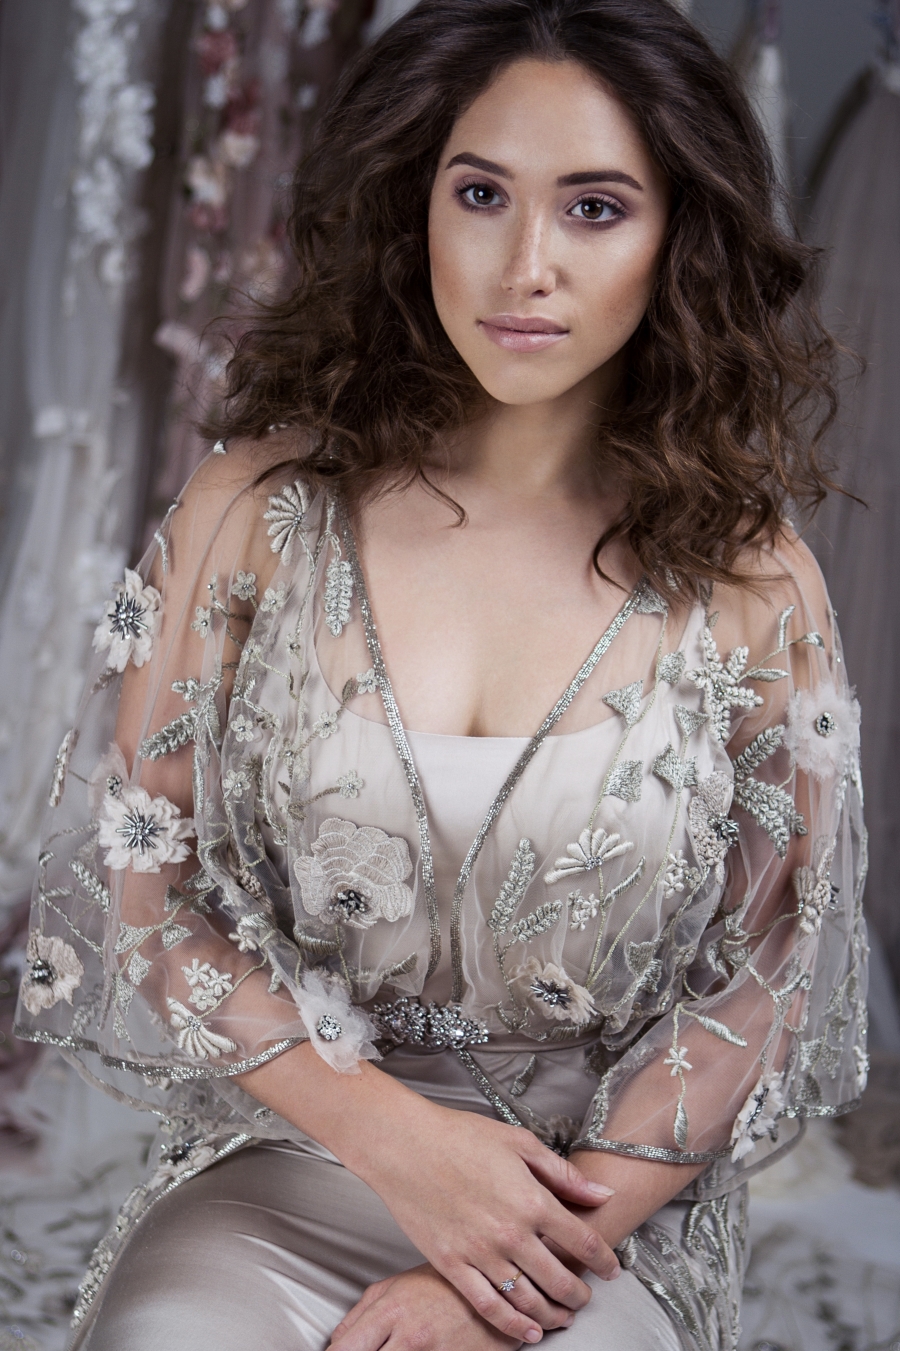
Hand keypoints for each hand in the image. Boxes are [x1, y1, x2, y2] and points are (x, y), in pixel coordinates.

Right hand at [343, 1098, 618, 1344]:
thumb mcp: (519, 1143)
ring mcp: (481, 1253)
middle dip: (580, 1294)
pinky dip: (512, 1327)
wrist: (405, 1145)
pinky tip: (527, 1332)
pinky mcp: (452, 1266)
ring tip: (563, 1318)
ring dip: (552, 1315)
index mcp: (532, 1200)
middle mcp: (511, 1233)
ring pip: (529, 1300)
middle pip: (560, 1279)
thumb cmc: (458, 1136)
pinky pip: (489, 1306)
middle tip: (586, 1297)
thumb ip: (563, 1174)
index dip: (604, 1260)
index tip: (612, 1269)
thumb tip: (601, 1193)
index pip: (583, 1241)